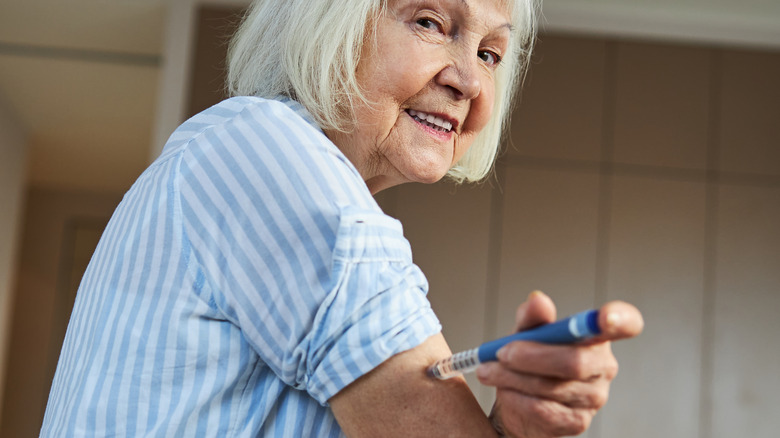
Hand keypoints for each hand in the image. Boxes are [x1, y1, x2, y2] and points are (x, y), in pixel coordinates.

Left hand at [476, 291, 643, 436]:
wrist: (518, 403)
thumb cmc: (529, 360)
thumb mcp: (526, 332)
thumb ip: (532, 316)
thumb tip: (538, 300)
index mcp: (596, 336)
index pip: (625, 323)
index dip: (620, 319)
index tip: (604, 317)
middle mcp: (603, 366)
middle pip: (575, 361)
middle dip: (531, 356)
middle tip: (501, 352)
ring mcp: (594, 397)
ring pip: (552, 386)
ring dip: (513, 377)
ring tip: (488, 370)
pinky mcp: (577, 422)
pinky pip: (544, 410)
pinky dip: (517, 398)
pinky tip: (504, 391)